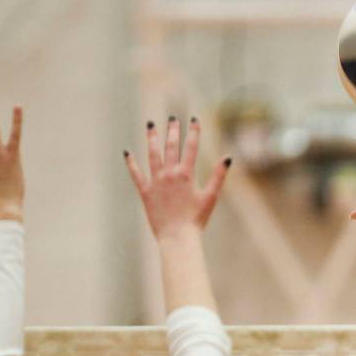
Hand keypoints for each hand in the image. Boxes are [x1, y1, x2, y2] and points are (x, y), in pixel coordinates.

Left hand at [124, 117, 230, 241]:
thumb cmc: (197, 219)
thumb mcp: (211, 197)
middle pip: (170, 146)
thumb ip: (219, 176)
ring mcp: (156, 182)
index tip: (194, 119)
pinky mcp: (146, 192)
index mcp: (186, 174)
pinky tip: (127, 152)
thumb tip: (228, 158)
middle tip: (172, 118)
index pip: (191, 147)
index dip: (193, 132)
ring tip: (150, 125)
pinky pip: (136, 174)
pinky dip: (131, 163)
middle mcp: (169, 174)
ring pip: (152, 154)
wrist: (177, 236)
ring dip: (151, 138)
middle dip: (172, 131)